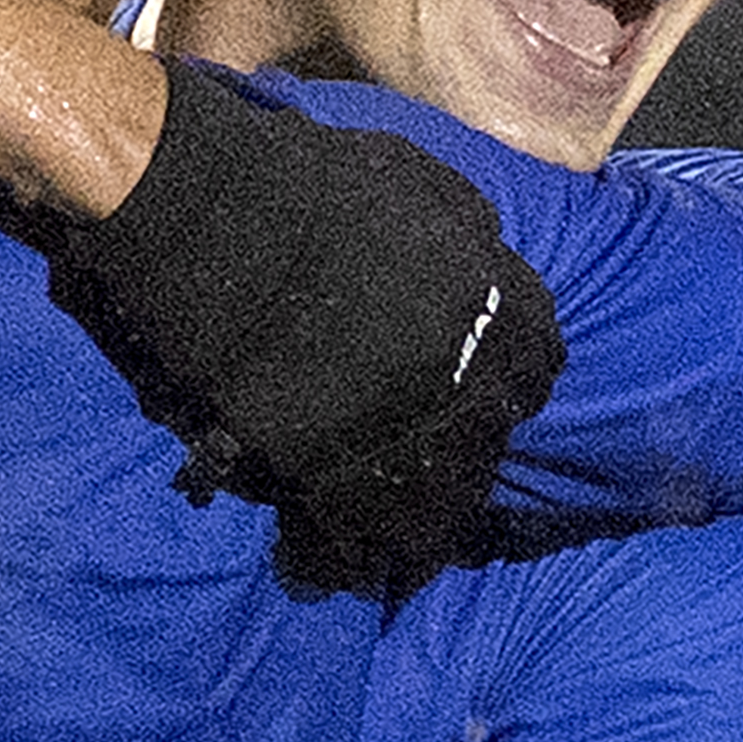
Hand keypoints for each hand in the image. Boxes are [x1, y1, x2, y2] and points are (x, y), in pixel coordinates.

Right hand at [36, 65, 565, 593]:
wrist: (205, 209)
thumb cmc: (300, 181)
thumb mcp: (414, 180)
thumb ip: (463, 234)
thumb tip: (485, 268)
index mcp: (489, 299)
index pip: (537, 369)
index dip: (502, 390)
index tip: (473, 399)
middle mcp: (462, 368)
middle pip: (486, 447)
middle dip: (457, 464)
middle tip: (420, 477)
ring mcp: (397, 419)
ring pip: (433, 509)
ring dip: (410, 531)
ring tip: (377, 552)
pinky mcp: (325, 458)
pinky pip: (353, 535)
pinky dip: (335, 557)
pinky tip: (311, 561)